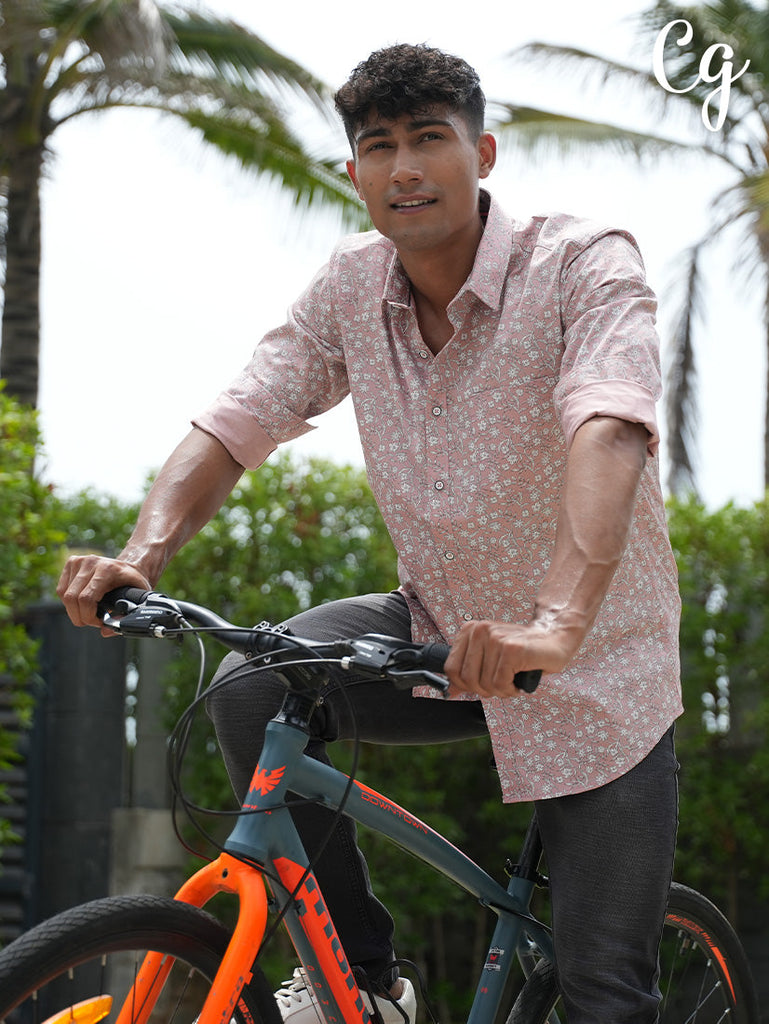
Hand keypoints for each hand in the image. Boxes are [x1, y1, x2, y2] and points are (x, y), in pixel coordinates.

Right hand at [56, 554, 151, 633]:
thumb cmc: (133, 583)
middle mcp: (92, 562)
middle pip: (71, 598)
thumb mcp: (137, 600)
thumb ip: (123, 618)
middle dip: (80, 616)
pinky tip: (82, 602)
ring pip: (64, 595)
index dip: (88, 616)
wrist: (129, 566)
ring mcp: (80, 560)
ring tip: (89, 611)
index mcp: (108, 570)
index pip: (86, 598)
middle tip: (92, 620)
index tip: (99, 622)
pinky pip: (61, 589)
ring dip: (74, 610)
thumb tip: (105, 631)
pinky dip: (69, 601)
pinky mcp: (71, 562)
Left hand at [444, 618, 578, 697]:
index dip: (468, 685)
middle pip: (468, 680)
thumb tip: (449, 691)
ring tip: (514, 678)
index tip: (485, 682)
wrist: (554, 638)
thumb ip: (468, 672)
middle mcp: (481, 631)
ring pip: (486, 684)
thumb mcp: (490, 659)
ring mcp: (496, 638)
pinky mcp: (512, 649)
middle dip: (486, 690)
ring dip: (502, 690)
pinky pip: (501, 684)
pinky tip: (519, 679)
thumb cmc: (523, 650)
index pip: (452, 670)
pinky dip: (511, 689)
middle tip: (503, 682)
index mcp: (470, 631)